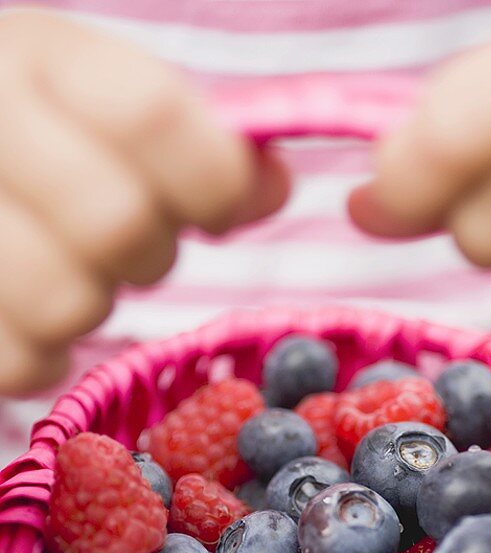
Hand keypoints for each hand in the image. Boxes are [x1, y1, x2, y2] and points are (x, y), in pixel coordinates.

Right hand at [0, 10, 287, 394]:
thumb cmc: (40, 137)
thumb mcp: (107, 100)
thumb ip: (197, 141)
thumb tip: (272, 188)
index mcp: (35, 59)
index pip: (151, 117)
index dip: (216, 180)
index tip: (222, 207)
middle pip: (117, 222)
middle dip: (149, 254)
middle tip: (129, 245)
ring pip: (67, 302)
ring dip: (92, 304)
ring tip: (69, 272)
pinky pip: (25, 362)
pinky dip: (45, 354)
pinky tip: (27, 313)